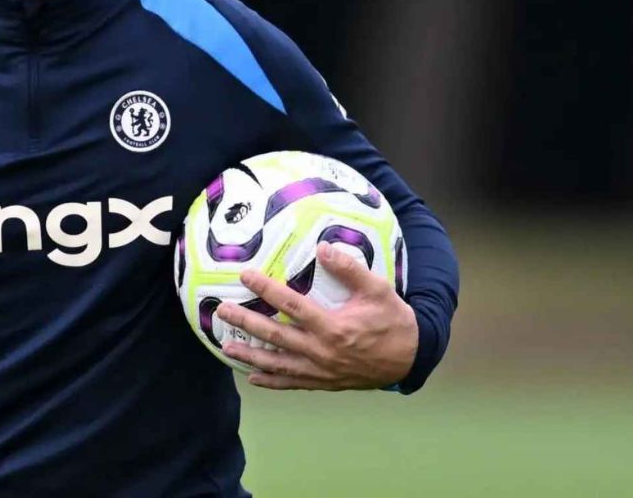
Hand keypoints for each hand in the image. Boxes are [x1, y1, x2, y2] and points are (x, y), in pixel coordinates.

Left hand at [216, 241, 417, 389]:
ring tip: (227, 348)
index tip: (245, 275)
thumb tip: (323, 248)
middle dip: (247, 323)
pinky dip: (272, 382)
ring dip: (251, 356)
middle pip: (276, 336)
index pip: (292, 306)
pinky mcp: (325, 382)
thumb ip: (350, 269)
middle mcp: (322, 351)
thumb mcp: (378, 289)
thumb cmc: (392, 320)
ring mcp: (321, 370)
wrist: (410, 358)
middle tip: (222, 312)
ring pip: (279, 364)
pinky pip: (293, 383)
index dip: (266, 289)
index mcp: (334, 327)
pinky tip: (253, 378)